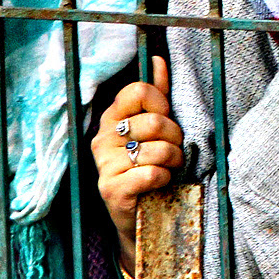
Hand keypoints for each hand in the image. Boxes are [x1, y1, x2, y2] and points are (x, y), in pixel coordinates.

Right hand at [91, 57, 180, 273]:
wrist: (142, 217)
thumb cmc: (149, 166)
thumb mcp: (153, 130)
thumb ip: (157, 94)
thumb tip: (158, 60)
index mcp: (111, 118)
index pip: (139, 90)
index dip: (162, 104)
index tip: (166, 119)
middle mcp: (102, 139)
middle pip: (155, 121)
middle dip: (176, 137)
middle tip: (174, 151)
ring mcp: (104, 165)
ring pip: (158, 148)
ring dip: (174, 160)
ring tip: (169, 168)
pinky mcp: (112, 190)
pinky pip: (151, 173)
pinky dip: (165, 178)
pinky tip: (160, 183)